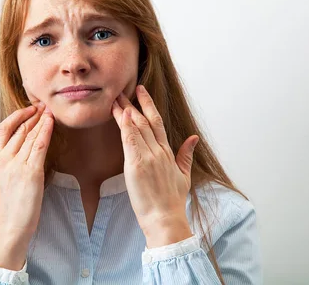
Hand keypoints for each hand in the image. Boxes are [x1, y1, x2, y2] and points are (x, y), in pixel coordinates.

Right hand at [0, 103, 53, 269]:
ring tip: (49, 109)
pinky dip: (45, 131)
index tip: (28, 109)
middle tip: (43, 105)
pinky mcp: (30, 172)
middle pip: (19, 129)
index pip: (4, 130)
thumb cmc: (2, 209)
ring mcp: (16, 165)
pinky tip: (51, 122)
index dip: (17, 116)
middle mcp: (3, 159)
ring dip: (40, 120)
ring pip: (29, 135)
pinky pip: (39, 146)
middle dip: (32, 115)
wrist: (7, 229)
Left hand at [111, 85, 198, 246]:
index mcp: (167, 153)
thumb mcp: (184, 175)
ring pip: (136, 127)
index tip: (141, 92)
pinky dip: (125, 126)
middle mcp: (158, 151)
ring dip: (125, 111)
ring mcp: (148, 156)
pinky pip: (130, 140)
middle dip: (134, 103)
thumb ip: (186, 155)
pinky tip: (120, 114)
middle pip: (145, 121)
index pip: (157, 122)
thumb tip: (193, 138)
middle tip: (123, 90)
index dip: (148, 105)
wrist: (166, 218)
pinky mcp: (137, 165)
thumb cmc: (172, 201)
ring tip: (115, 99)